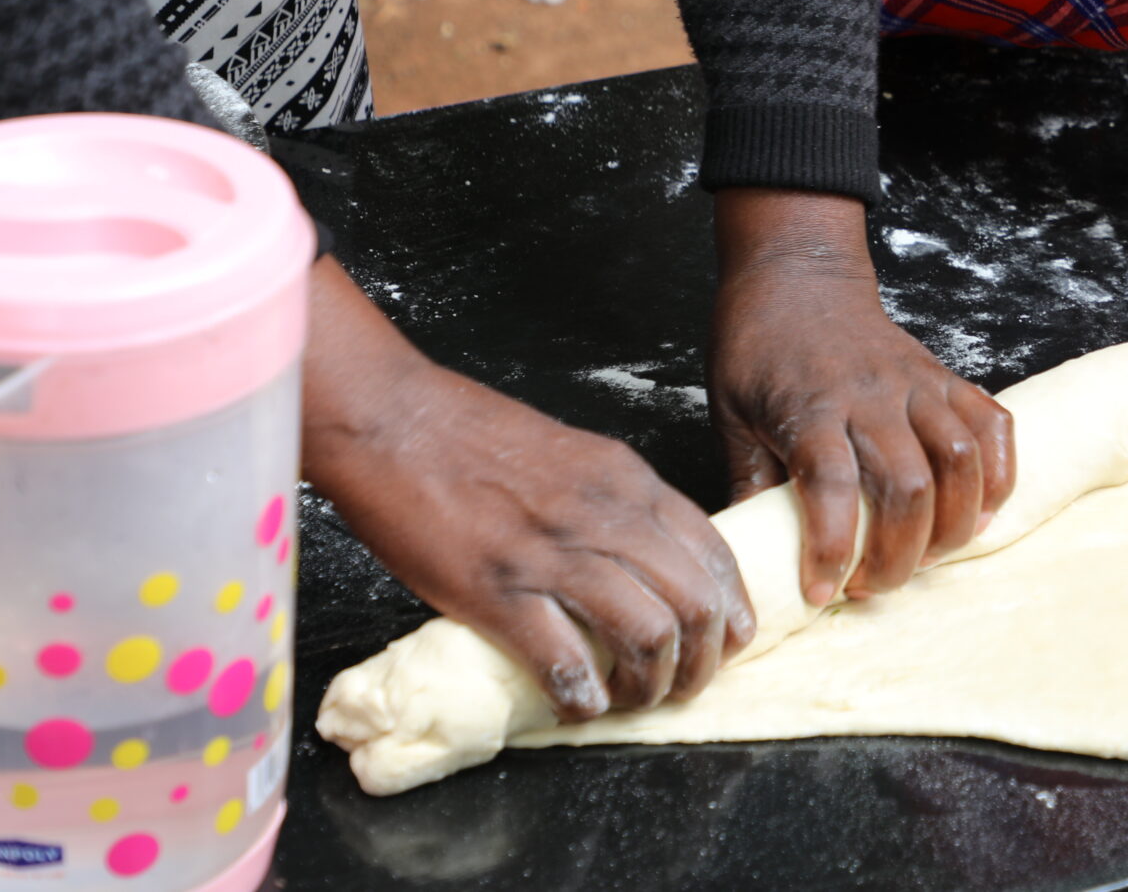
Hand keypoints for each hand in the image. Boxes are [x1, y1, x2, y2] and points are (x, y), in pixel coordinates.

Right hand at [303, 262, 753, 721]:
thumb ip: (617, 501)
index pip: (713, 552)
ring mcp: (555, 555)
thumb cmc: (475, 436)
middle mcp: (607, 517)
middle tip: (685, 686)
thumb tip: (646, 559)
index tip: (730, 641)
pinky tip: (578, 705)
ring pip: (647, 635)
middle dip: (702, 660)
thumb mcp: (577, 454)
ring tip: (635, 700)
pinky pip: (565, 661)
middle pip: (695, 602)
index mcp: (628, 482)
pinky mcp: (500, 591)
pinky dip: (582, 697)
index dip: (732, 608)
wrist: (396, 421)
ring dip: (650, 685)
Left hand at [710, 189, 1015, 603]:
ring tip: (930, 557)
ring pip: (960, 460)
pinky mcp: (944, 377)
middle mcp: (869, 397)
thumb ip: (749, 483)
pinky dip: (1000, 474)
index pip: (830, 486)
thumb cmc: (759, 347)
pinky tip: (983, 512)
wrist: (799, 276)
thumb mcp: (730, 416)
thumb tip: (753, 555)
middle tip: (873, 587)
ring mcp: (915, 384)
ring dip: (954, 523)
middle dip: (898, 555)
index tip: (822, 592)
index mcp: (810, 408)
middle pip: (907, 485)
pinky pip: (992, 425)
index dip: (831, 548)